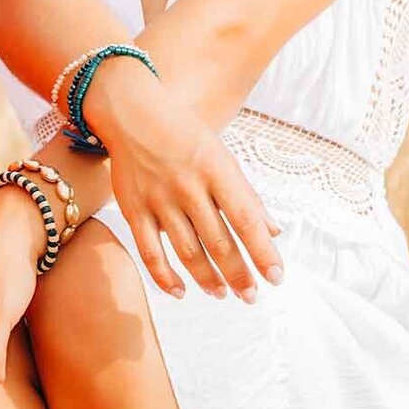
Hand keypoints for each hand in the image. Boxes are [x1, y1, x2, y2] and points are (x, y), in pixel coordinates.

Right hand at [86, 66, 285, 303]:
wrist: (132, 112)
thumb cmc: (185, 135)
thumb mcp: (222, 156)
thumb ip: (247, 196)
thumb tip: (274, 232)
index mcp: (216, 168)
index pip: (246, 218)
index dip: (262, 251)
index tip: (276, 277)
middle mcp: (188, 185)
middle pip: (218, 241)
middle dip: (238, 274)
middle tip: (251, 295)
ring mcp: (158, 199)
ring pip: (187, 251)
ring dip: (208, 279)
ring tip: (223, 294)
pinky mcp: (133, 209)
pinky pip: (150, 252)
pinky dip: (165, 277)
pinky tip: (181, 292)